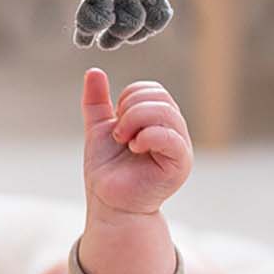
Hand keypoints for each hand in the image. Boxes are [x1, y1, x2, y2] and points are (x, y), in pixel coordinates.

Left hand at [82, 70, 191, 216]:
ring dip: (135, 121)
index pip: (152, 89)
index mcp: (159, 121)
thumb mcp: (99, 129)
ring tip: (124, 141)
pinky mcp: (180, 164)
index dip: (129, 97)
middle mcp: (174, 131)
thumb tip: (94, 71)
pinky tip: (135, 148)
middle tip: (118, 134)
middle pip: (160, 97)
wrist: (108, 202)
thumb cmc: (107, 169)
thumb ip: (96, 101)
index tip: (116, 121)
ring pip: (165, 112)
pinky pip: (170, 137)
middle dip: (130, 109)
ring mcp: (180, 147)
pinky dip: (147, 136)